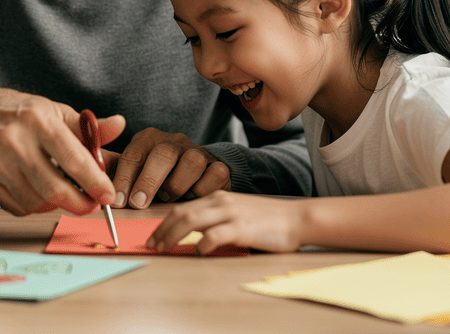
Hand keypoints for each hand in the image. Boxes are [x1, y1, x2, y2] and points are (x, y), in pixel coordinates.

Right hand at [0, 84, 125, 216]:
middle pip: (55, 190)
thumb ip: (89, 127)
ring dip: (56, 204)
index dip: (95, 182)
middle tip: (91, 204)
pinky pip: (17, 207)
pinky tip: (36, 190)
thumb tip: (120, 126)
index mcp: (38, 120)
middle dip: (80, 204)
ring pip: (36, 202)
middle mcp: (14, 141)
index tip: (108, 195)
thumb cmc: (21, 112)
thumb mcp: (56, 112)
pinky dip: (33, 205)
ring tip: (61, 192)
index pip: (73, 159)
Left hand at [112, 127, 229, 208]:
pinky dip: (202, 191)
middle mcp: (175, 141)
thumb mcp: (136, 173)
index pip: (134, 154)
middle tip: (139, 203)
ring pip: (191, 163)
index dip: (124, 178)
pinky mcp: (219, 166)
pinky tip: (192, 197)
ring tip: (167, 198)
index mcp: (149, 139)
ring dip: (177, 186)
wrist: (199, 173)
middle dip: (148, 181)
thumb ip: (118, 177)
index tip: (118, 201)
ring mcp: (199, 152)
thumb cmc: (159, 178)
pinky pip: (214, 177)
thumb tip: (98, 190)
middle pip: (163, 154)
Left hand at [147, 190, 305, 253]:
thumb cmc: (267, 219)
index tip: (154, 236)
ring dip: (172, 236)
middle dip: (162, 230)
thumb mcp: (236, 211)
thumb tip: (192, 232)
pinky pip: (214, 235)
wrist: (297, 218)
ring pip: (191, 221)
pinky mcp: (242, 228)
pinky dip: (201, 245)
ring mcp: (231, 213)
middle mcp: (221, 201)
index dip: (163, 222)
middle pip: (181, 213)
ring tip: (164, 248)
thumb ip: (216, 217)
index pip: (182, 207)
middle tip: (152, 245)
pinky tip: (198, 253)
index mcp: (217, 197)